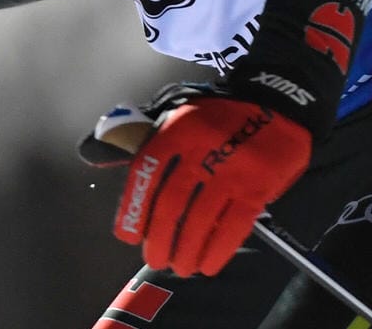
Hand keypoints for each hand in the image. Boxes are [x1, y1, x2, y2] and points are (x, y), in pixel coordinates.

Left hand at [112, 95, 310, 276]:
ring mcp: (233, 168)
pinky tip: (208, 265)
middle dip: (159, 239)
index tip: (126, 236)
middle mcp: (203, 148)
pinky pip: (233, 226)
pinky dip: (218, 251)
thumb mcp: (179, 114)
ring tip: (181, 267)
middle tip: (155, 259)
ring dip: (187, 251)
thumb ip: (140, 139)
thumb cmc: (220, 118)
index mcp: (178, 128)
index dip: (133, 207)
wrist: (279, 104)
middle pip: (172, 203)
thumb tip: (92, 155)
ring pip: (201, 220)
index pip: (147, 171)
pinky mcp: (258, 186)